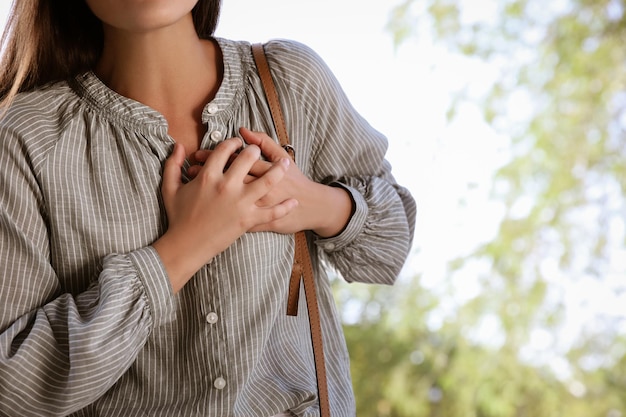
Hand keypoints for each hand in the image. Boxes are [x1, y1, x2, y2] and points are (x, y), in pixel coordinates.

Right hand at [153, 138, 297, 292]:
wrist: (186, 245)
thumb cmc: (178, 217)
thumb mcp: (170, 188)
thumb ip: (173, 164)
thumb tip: (179, 145)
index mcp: (208, 176)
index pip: (225, 150)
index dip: (233, 143)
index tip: (237, 143)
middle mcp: (227, 186)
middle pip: (248, 158)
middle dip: (255, 151)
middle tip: (259, 151)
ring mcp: (240, 203)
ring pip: (267, 180)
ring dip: (278, 170)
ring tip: (285, 164)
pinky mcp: (248, 220)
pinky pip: (272, 212)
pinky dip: (284, 207)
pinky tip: (293, 201)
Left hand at [190, 128, 352, 237]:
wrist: (311, 206)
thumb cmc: (296, 181)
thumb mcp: (283, 157)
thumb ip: (265, 142)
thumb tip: (243, 130)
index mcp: (261, 171)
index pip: (232, 160)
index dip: (212, 158)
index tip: (199, 154)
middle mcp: (255, 189)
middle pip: (224, 178)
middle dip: (205, 172)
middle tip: (191, 167)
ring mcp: (254, 208)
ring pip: (224, 199)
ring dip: (207, 191)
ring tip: (194, 183)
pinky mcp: (254, 223)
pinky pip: (231, 218)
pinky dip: (216, 214)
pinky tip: (204, 206)